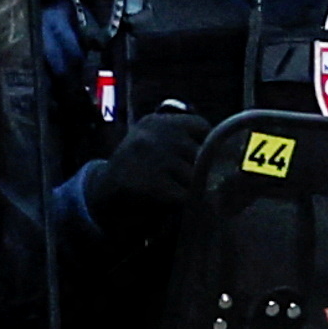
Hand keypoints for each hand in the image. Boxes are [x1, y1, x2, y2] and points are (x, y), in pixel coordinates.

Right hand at [89, 101, 213, 228]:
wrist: (102, 195)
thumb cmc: (137, 171)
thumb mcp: (154, 145)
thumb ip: (182, 142)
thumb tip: (225, 154)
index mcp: (158, 122)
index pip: (202, 127)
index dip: (207, 147)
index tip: (202, 161)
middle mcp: (156, 134)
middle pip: (202, 152)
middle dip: (203, 170)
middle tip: (197, 183)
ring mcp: (154, 157)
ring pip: (196, 176)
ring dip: (194, 189)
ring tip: (181, 194)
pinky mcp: (153, 184)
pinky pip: (186, 196)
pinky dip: (186, 205)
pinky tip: (176, 206)